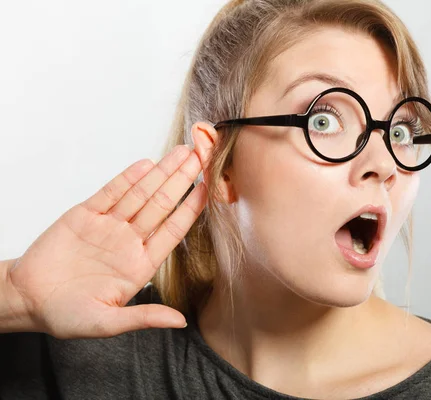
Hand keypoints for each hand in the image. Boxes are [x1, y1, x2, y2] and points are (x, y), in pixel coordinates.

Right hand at [5, 142, 205, 338]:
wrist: (25, 300)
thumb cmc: (66, 316)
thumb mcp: (107, 323)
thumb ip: (143, 318)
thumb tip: (180, 322)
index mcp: (140, 265)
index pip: (173, 231)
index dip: (191, 209)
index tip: (208, 190)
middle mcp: (128, 241)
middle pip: (161, 205)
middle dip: (181, 181)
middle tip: (201, 157)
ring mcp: (108, 226)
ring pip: (140, 194)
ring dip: (161, 173)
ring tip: (181, 154)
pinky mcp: (84, 216)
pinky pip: (110, 193)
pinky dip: (127, 178)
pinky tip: (146, 165)